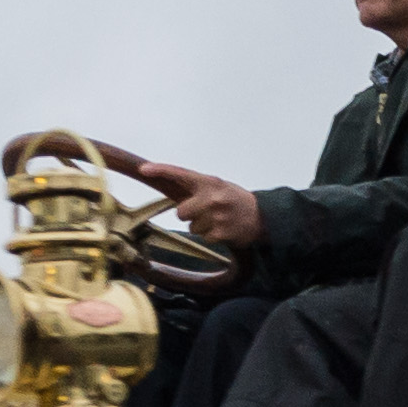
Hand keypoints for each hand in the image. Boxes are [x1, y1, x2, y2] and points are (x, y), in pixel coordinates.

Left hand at [143, 164, 264, 250]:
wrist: (263, 216)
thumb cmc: (235, 200)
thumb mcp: (218, 187)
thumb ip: (197, 189)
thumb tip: (171, 194)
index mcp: (209, 182)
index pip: (180, 173)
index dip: (160, 170)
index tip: (144, 169)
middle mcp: (211, 197)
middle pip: (180, 212)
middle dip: (190, 214)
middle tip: (206, 212)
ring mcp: (215, 216)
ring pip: (191, 227)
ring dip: (202, 226)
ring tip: (218, 220)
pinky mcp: (219, 233)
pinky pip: (203, 237)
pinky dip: (212, 236)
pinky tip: (224, 229)